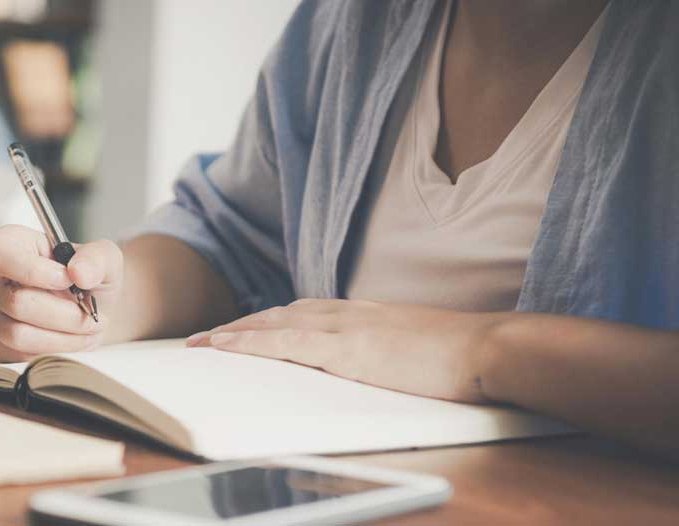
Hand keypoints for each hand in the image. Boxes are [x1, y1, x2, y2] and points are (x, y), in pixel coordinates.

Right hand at [0, 225, 122, 361]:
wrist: (84, 307)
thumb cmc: (84, 278)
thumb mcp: (101, 258)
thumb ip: (96, 258)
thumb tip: (79, 272)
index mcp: (4, 244)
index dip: (35, 272)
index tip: (68, 280)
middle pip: (16, 303)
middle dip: (64, 314)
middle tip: (91, 316)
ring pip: (18, 334)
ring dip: (61, 337)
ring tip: (85, 330)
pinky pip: (18, 355)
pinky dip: (51, 352)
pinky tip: (68, 340)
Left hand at [186, 299, 506, 401]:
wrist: (488, 348)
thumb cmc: (459, 355)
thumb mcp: (409, 349)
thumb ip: (382, 351)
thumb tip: (368, 366)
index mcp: (361, 314)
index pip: (300, 313)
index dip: (265, 322)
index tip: (240, 330)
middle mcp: (345, 312)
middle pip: (277, 313)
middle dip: (238, 326)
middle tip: (203, 339)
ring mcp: (344, 327)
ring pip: (271, 323)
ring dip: (232, 333)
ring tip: (200, 344)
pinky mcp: (346, 348)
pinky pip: (283, 341)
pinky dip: (248, 342)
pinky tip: (224, 346)